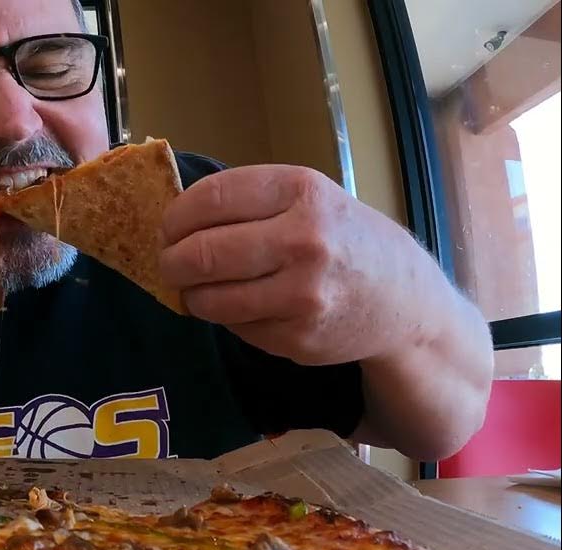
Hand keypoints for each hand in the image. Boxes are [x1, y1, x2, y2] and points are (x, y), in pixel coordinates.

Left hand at [159, 164, 437, 365]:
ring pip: (208, 297)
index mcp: (301, 192)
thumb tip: (173, 217)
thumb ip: (249, 201)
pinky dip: (225, 317)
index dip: (175, 217)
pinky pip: (233, 326)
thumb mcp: (309, 199)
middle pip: (200, 253)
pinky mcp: (297, 336)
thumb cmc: (344, 240)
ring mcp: (302, 293)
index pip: (209, 199)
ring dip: (191, 294)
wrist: (403, 300)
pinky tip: (243, 305)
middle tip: (170, 264)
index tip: (168, 228)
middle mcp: (303, 239)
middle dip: (171, 261)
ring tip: (198, 288)